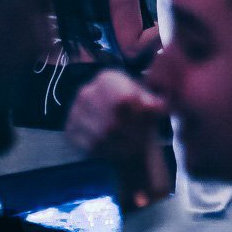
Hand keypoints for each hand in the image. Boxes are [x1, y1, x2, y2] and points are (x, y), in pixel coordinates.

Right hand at [66, 70, 171, 206]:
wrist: (121, 131)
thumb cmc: (139, 114)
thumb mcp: (151, 105)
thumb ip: (155, 103)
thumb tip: (161, 106)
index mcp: (107, 78)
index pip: (123, 99)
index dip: (139, 115)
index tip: (148, 123)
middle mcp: (86, 91)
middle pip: (112, 120)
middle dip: (131, 135)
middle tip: (142, 141)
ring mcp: (74, 112)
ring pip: (101, 136)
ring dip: (120, 146)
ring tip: (131, 147)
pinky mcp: (69, 131)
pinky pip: (89, 146)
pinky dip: (105, 152)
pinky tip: (115, 151)